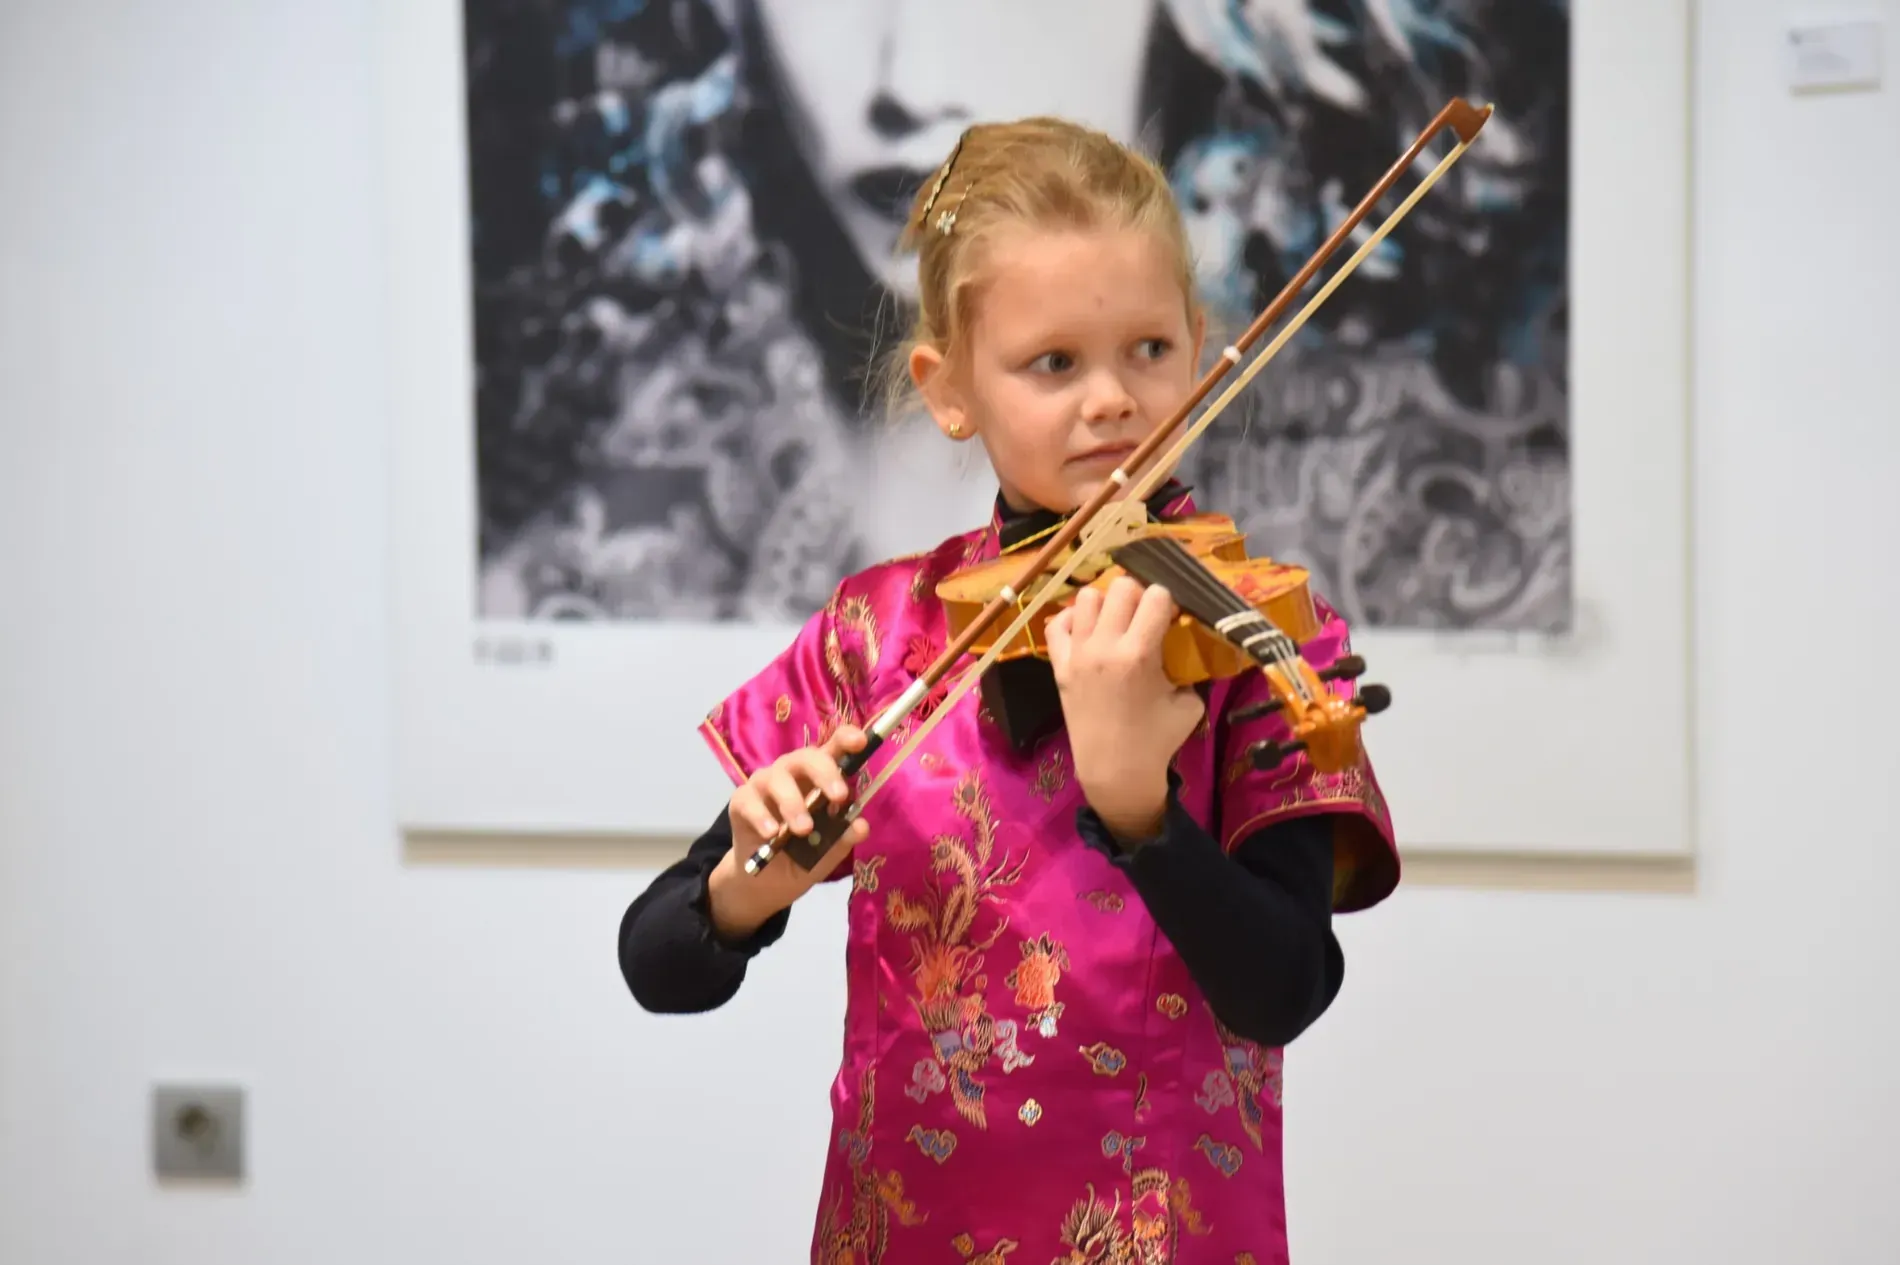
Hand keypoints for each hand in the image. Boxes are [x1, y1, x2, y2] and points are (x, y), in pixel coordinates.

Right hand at [706, 725, 871, 940]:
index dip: (846, 739)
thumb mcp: (826, 854)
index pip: (833, 749)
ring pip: (777, 778)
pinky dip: (761, 816)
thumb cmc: (802, 855)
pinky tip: (772, 833)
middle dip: (824, 772)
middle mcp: (792, 773)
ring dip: (793, 803)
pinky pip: (749, 801)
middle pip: (806, 757)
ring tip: (804, 829)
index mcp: (819, 778)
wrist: (767, 882)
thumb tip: (861, 826)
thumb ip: (843, 839)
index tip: (860, 741)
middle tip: (839, 796)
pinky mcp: (741, 802)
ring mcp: (764, 784)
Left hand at [1045, 577, 1203, 839]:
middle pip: (1121, 586)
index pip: (1156, 596)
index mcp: (1139, 654)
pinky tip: (1088, 632)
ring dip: (1106, 603)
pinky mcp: (1059, 666)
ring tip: (1116, 621)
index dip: (1169, 601)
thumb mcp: (1189, 703)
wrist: (1114, 771)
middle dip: (1139, 594)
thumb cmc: (1157, 740)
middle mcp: (1104, 646)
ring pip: (1086, 597)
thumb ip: (1187, 668)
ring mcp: (1077, 654)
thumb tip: (1187, 646)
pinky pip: (1057, 624)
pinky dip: (1072, 620)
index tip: (1172, 615)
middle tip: (1146, 615)